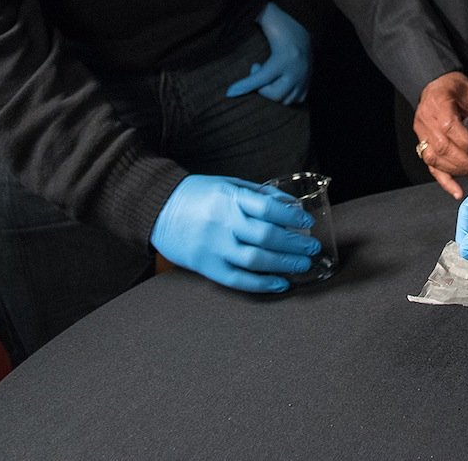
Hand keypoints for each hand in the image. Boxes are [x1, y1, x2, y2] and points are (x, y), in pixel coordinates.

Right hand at [150, 175, 319, 291]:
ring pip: (255, 260)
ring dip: (284, 264)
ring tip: (303, 265)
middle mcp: (222, 222)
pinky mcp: (205, 266)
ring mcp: (213, 246)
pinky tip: (280, 284)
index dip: (291, 216)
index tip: (307, 222)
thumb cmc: (197, 194)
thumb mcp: (228, 184)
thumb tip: (290, 205)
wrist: (156, 209)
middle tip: (312, 248)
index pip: (267, 208)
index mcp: (229, 198)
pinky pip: (237, 279)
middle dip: (294, 244)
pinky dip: (262, 284)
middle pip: (265, 236)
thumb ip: (258, 195)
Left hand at [226, 2, 311, 104]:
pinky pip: (298, 98)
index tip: (229, 92)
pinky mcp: (309, 81)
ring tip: (268, 77)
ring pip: (286, 99)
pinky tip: (278, 82)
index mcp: (284, 58)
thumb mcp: (268, 22)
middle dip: (262, 88)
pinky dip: (286, 95)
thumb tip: (240, 10)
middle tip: (257, 71)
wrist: (308, 28)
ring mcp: (305, 78)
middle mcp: (297, 71)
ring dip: (273, 92)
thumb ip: (255, 16)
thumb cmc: (282, 26)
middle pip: (275, 94)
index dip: (244, 86)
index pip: (261, 78)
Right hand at [413, 72, 467, 198]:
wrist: (434, 84)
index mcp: (439, 103)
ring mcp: (421, 134)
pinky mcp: (422, 144)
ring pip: (435, 159)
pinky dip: (444, 181)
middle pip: (443, 147)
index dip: (467, 143)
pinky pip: (430, 166)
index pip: (450, 127)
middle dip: (465, 162)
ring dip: (457, 170)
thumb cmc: (454, 87)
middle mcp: (426, 120)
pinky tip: (456, 191)